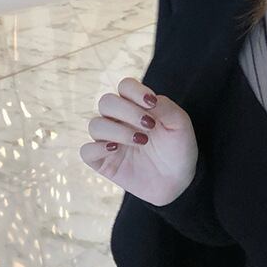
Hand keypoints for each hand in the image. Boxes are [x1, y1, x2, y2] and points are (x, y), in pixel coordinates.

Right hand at [81, 77, 198, 205]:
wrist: (178, 180)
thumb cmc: (179, 148)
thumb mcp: (180, 124)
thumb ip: (165, 107)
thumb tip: (148, 99)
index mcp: (136, 106)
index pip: (125, 86)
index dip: (135, 91)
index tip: (152, 104)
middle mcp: (119, 120)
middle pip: (107, 102)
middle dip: (127, 111)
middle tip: (149, 126)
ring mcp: (109, 140)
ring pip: (95, 125)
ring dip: (117, 130)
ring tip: (141, 141)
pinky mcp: (103, 162)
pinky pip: (86, 151)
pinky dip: (97, 148)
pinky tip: (116, 150)